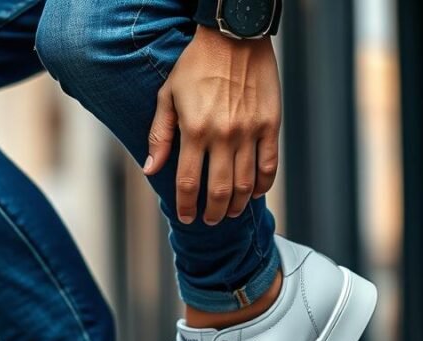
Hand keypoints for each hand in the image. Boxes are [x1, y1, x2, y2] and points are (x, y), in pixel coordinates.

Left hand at [144, 26, 280, 225]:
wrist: (234, 37)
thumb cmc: (195, 65)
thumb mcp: (168, 96)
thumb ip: (160, 136)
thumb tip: (152, 171)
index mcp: (194, 130)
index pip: (187, 183)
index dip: (186, 206)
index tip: (187, 217)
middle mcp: (223, 135)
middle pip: (219, 191)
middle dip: (213, 213)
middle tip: (210, 220)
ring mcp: (249, 132)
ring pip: (245, 184)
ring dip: (236, 205)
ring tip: (230, 212)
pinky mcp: (271, 125)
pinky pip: (269, 166)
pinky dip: (262, 186)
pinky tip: (253, 194)